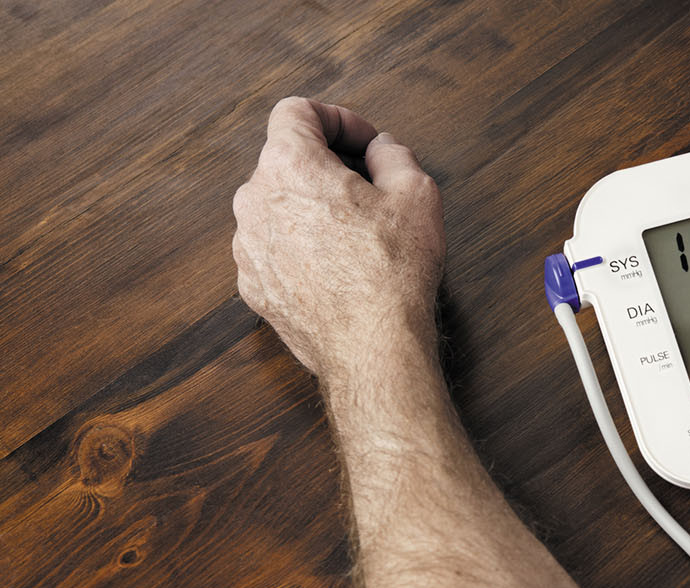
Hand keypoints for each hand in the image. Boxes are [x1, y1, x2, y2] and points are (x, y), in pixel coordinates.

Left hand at [232, 97, 444, 387]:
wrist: (371, 349)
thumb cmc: (392, 272)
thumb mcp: (417, 195)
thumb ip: (394, 156)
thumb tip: (381, 150)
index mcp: (288, 165)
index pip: (296, 112)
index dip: (338, 119)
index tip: (366, 143)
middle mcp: (253, 201)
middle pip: (286, 161)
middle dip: (328, 167)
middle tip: (371, 190)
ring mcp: (247, 247)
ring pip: (278, 207)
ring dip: (312, 209)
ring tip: (356, 236)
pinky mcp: (253, 286)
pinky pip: (274, 249)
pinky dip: (302, 248)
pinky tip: (338, 269)